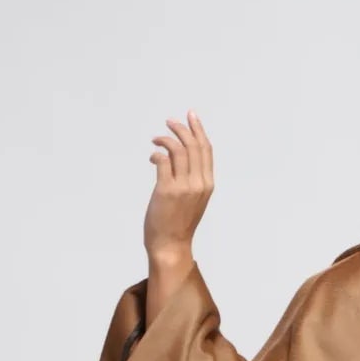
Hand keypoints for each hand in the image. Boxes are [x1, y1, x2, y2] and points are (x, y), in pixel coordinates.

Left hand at [143, 109, 213, 261]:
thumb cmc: (179, 223)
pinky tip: (152, 157)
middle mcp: (198, 184)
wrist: (171, 244)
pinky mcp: (167, 190)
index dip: (198, 130)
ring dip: (166, 139)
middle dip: (181, 129)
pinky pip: (162, 160)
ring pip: (178, 150)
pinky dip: (156, 154)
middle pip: (193, 145)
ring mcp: (183, 187)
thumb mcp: (193, 199)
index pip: (206, 150)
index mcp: (207, 184)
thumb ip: (191, 178)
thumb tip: (177, 156)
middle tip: (169, 122)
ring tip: (156, 139)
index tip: (190, 116)